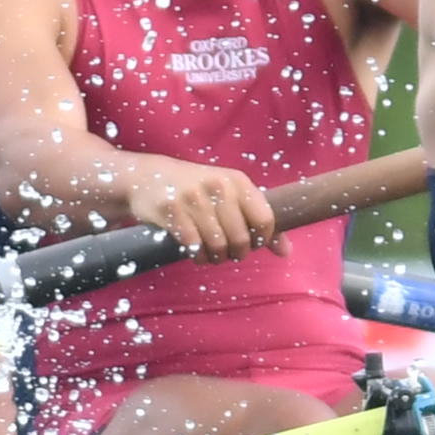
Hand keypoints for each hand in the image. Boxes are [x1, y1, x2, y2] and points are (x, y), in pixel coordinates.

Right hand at [115, 155, 283, 255]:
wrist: (148, 177)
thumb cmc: (197, 190)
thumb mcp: (229, 196)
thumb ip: (258, 220)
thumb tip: (286, 252)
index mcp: (237, 181)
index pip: (265, 219)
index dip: (261, 240)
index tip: (250, 243)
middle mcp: (218, 186)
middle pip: (241, 239)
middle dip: (236, 253)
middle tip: (227, 252)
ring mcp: (193, 198)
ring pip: (218, 246)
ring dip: (216, 258)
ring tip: (211, 254)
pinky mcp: (171, 211)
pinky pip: (194, 247)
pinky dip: (198, 257)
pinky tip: (195, 252)